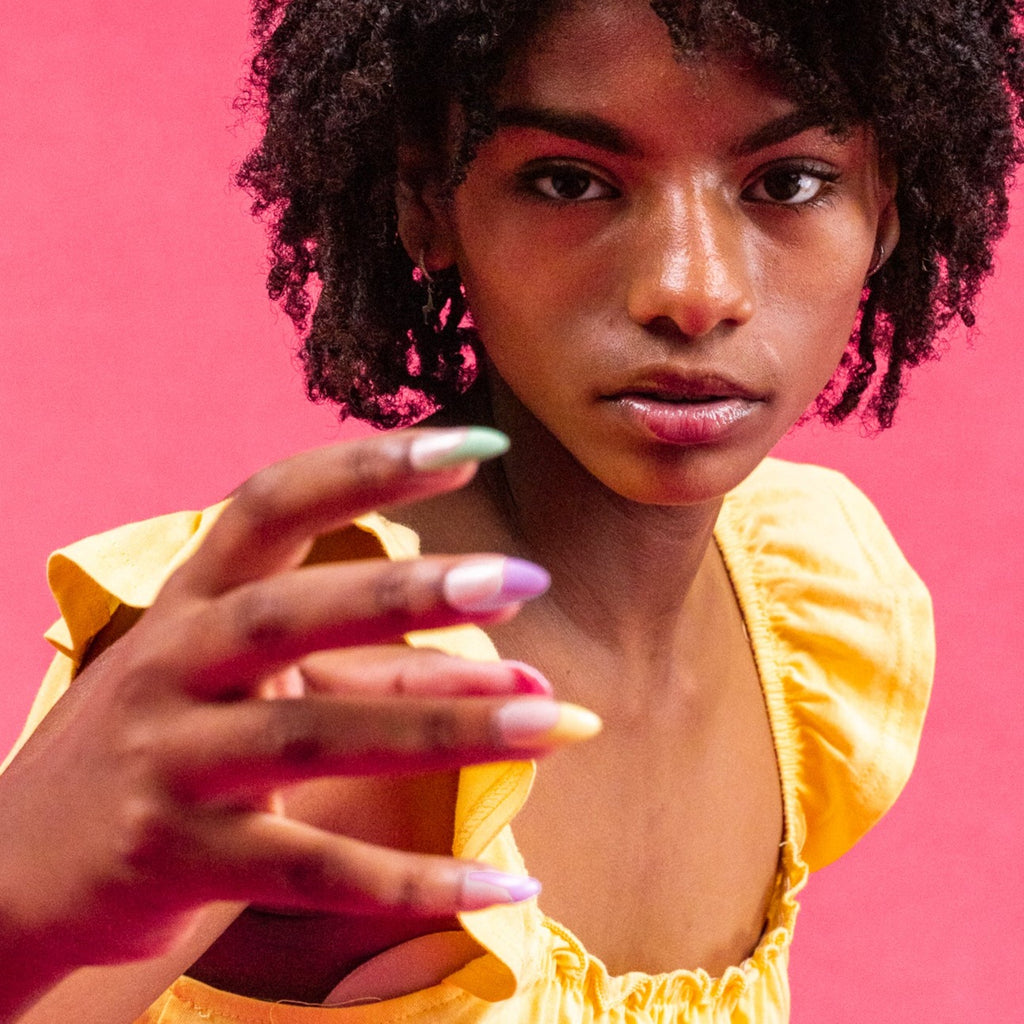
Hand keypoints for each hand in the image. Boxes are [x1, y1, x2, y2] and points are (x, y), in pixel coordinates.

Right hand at [0, 427, 598, 1015]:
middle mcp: (173, 664)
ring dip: (443, 729)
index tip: (473, 443)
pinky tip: (506, 886)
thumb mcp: (261, 685)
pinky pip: (310, 867)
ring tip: (555, 723)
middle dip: (405, 592)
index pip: (273, 503)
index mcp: (195, 599)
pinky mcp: (178, 859)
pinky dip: (411, 881)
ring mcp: (170, 762)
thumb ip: (393, 674)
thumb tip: (528, 671)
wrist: (20, 863)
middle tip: (520, 578)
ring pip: (312, 736)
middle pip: (290, 611)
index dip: (369, 467)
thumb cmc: (173, 740)